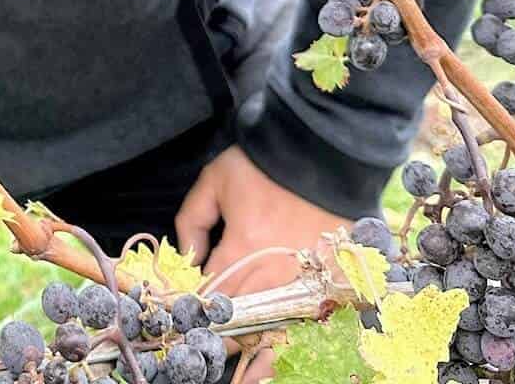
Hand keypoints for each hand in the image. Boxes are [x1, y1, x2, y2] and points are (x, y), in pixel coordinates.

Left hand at [175, 146, 350, 383]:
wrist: (322, 152)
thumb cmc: (263, 164)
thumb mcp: (214, 181)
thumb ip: (191, 220)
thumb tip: (186, 257)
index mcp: (241, 248)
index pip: (209, 297)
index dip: (192, 312)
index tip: (181, 321)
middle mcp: (273, 274)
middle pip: (240, 322)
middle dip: (220, 336)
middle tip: (206, 344)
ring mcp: (306, 282)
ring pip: (275, 334)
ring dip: (255, 354)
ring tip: (240, 376)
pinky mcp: (333, 284)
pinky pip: (312, 328)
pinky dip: (294, 349)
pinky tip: (279, 369)